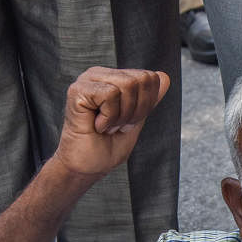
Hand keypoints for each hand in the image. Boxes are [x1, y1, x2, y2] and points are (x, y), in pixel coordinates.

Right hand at [53, 67, 169, 180]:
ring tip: (106, 126)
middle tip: (117, 125)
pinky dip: (109, 117)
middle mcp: (99, 74)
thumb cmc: (108, 145)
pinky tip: (97, 125)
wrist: (88, 166)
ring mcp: (86, 80)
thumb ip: (149, 98)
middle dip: (136, 110)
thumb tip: (164, 76)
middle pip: (141, 79)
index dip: (146, 105)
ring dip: (122, 115)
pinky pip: (110, 94)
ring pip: (127, 85)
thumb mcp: (137, 119)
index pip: (150, 78)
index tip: (127, 121)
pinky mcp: (77, 90)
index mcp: (114, 78)